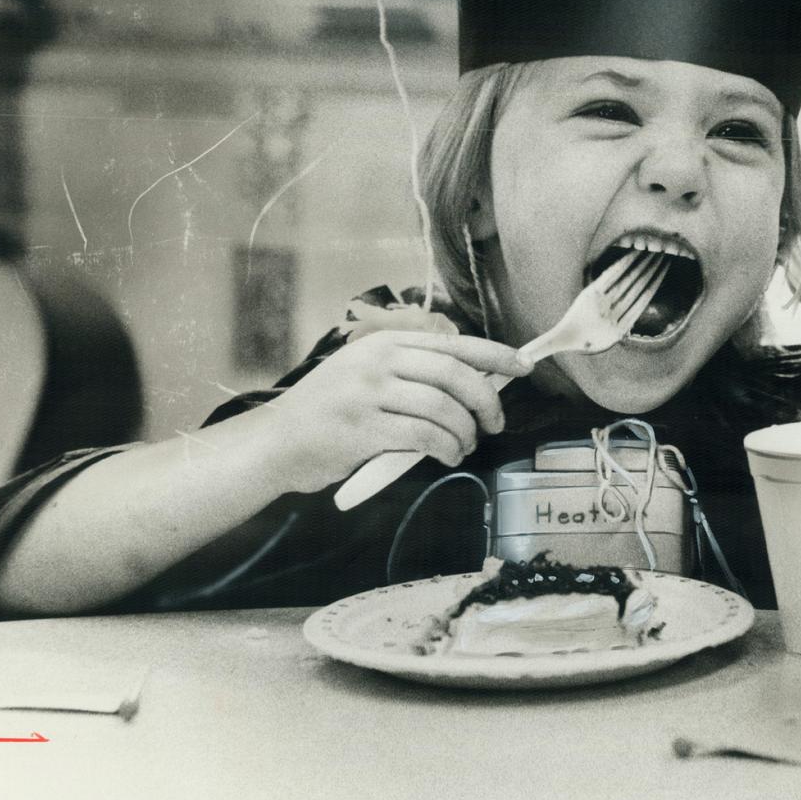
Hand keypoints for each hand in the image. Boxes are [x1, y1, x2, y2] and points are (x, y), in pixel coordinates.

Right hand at [260, 330, 532, 494]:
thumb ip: (410, 372)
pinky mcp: (364, 429)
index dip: (494, 354)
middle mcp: (378, 362)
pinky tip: (448, 455)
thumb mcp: (365, 374)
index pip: (453, 343)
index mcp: (385, 343)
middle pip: (456, 374)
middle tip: (496, 423)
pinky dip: (446, 448)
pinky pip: (424, 437)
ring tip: (465, 446)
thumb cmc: (329, 413)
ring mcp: (369, 394)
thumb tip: (475, 379)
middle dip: (488, 400)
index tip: (523, 366)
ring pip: (443, 408)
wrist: (277, 442)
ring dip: (466, 432)